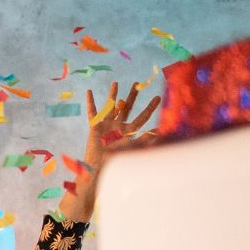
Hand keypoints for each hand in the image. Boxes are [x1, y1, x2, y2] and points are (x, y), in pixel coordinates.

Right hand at [62, 82, 161, 222]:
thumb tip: (160, 131)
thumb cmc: (116, 160)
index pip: (142, 116)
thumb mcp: (133, 148)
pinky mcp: (95, 126)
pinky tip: (89, 92)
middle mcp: (119, 125)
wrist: (99, 166)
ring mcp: (107, 124)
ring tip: (116, 83)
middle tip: (137, 84)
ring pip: (111, 106)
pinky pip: (93, 112)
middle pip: (127, 107)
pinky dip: (91, 102)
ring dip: (113, 95)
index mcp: (129, 130)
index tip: (158, 97)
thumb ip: (145, 139)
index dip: (150, 107)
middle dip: (132, 96)